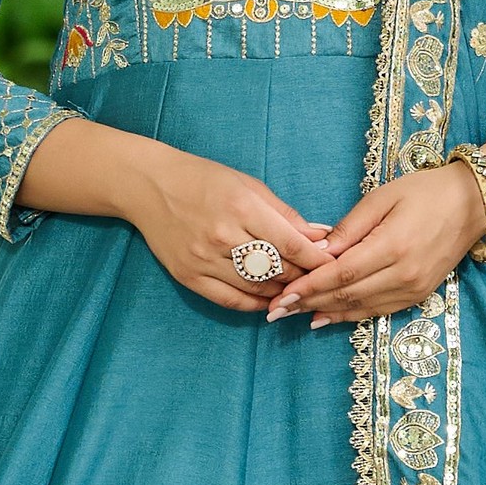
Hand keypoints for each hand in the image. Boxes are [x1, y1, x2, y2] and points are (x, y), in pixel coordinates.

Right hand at [15, 115, 335, 312]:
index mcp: (241, 206)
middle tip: (322, 280)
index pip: (291, 244)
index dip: (318, 260)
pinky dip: (256, 304)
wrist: (149, 186)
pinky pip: (231, 301)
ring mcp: (203, 259)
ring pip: (257, 288)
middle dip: (304, 277)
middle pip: (277, 270)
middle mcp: (222, 236)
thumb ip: (285, 214)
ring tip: (298, 289)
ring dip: (283, 292)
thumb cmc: (203, 179)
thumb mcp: (248, 185)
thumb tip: (321, 237)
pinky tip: (270, 301)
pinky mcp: (189, 277)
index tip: (336, 265)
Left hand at [270, 146, 485, 324]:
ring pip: (361, 308)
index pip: (342, 274)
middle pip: (348, 295)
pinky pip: (379, 310)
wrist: (472, 204)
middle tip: (276, 310)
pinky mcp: (420, 295)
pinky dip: (351, 315)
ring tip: (294, 315)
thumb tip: (319, 253)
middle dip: (309, 303)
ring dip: (326, 312)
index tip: (281, 295)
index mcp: (394, 246)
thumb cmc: (424, 192)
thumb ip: (350, 228)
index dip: (309, 287)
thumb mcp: (382, 198)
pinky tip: (327, 316)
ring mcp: (414, 289)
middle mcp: (404, 274)